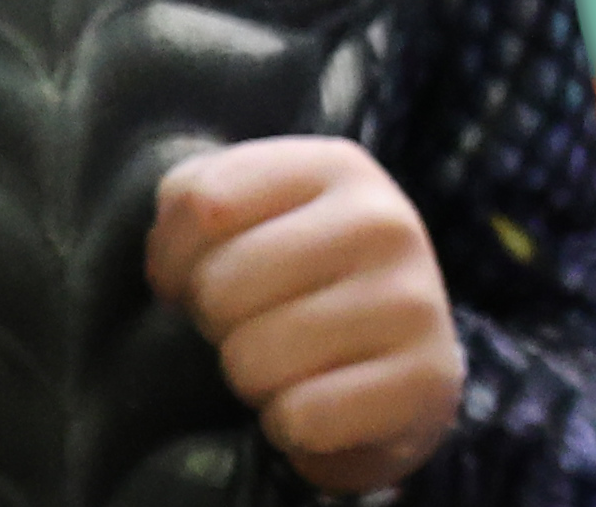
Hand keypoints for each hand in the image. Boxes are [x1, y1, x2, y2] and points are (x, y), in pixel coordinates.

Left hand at [148, 137, 464, 495]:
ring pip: (252, 360)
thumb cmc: (303, 289)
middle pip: (220, 286)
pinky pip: (301, 418)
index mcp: (336, 167)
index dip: (175, 260)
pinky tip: (322, 408)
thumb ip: (193, 214)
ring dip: (253, 382)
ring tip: (293, 367)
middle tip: (262, 328)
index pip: (200, 204)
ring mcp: (412, 301)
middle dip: (220, 326)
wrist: (401, 370)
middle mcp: (384, 222)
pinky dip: (292, 428)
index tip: (206, 275)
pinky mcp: (426, 381)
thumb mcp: (253, 222)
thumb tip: (170, 274)